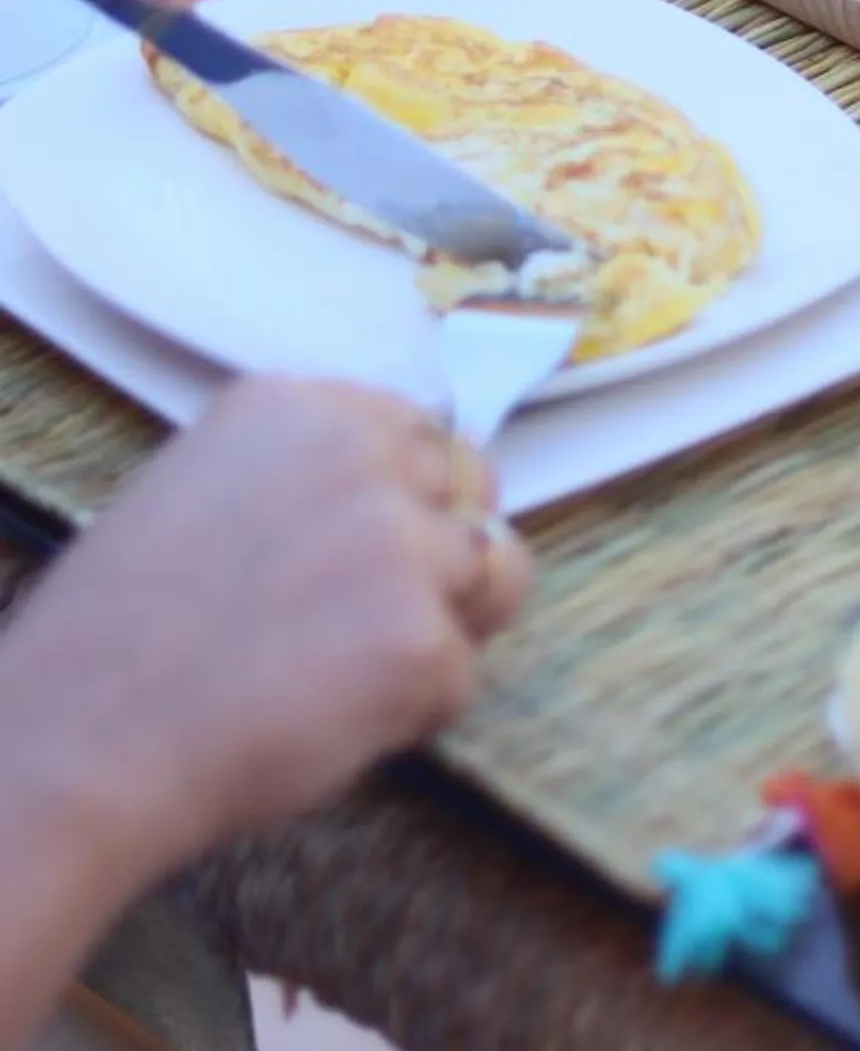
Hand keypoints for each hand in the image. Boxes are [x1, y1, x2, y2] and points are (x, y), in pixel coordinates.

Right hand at [0, 376, 531, 887]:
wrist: (79, 743)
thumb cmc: (120, 643)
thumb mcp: (203, 494)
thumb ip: (304, 479)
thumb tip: (399, 505)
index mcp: (296, 405)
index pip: (419, 429)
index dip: (410, 499)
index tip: (373, 554)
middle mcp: (359, 449)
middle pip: (472, 487)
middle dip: (445, 553)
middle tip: (369, 624)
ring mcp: (398, 536)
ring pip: (492, 576)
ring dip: (442, 628)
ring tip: (348, 677)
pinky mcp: (420, 633)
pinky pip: (459, 677)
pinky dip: (410, 714)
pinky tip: (325, 723)